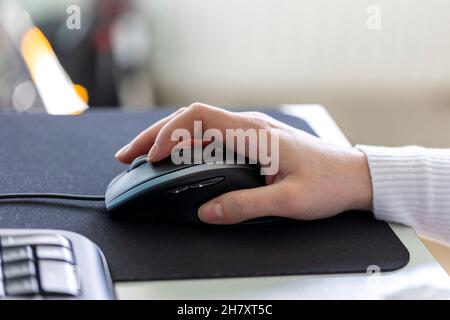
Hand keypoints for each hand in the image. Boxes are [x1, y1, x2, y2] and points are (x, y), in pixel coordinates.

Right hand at [115, 103, 372, 224]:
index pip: (199, 118)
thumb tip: (207, 212)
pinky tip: (177, 156)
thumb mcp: (288, 200)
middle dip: (155, 135)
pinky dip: (186, 144)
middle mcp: (249, 126)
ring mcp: (250, 132)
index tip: (152, 157)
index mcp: (254, 133)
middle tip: (129, 156)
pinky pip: (211, 136)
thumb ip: (245, 205)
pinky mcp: (253, 141)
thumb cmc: (328, 182)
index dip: (169, 134)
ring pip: (198, 125)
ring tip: (144, 156)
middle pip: (190, 118)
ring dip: (168, 137)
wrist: (353, 175)